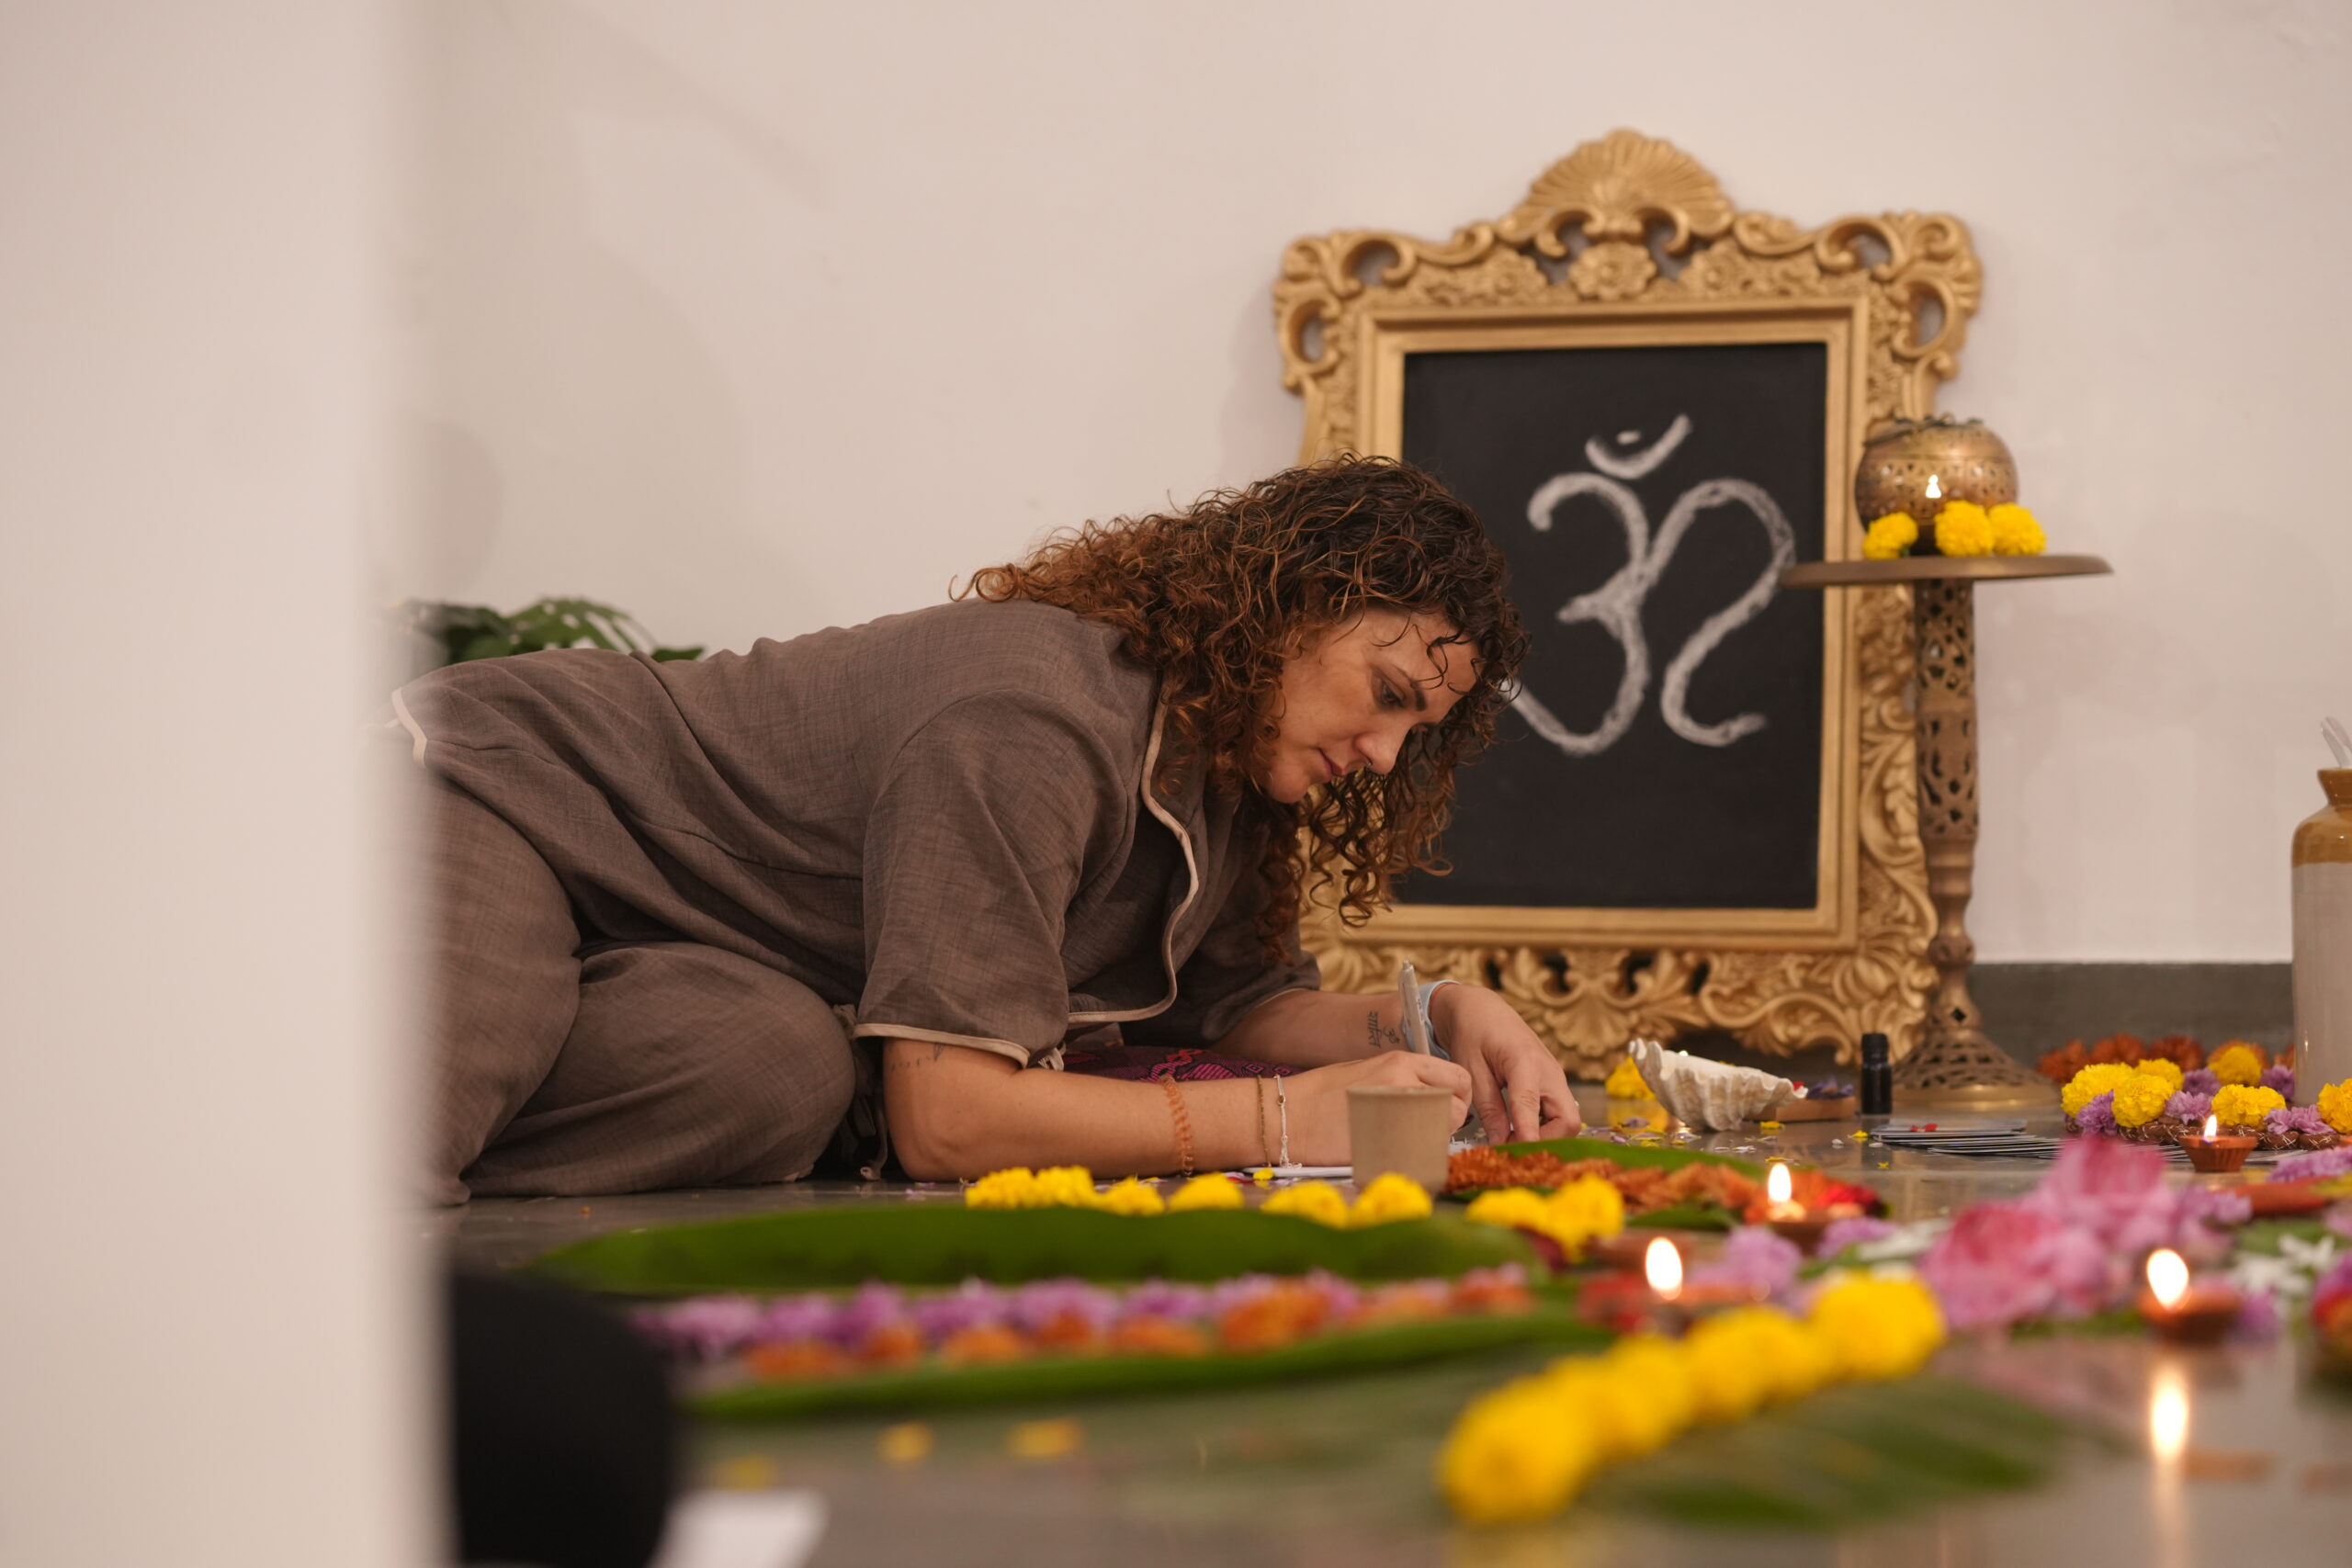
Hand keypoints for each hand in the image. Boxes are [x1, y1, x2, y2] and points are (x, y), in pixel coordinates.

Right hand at [1280, 1051, 1472, 1165]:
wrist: (1286, 1117)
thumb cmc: (1321, 1095)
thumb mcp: (1368, 1071)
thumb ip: (1404, 1079)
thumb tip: (1432, 1094)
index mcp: (1401, 1064)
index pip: (1457, 1078)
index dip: (1456, 1096)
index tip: (1444, 1105)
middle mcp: (1405, 1086)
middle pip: (1456, 1110)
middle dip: (1447, 1122)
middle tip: (1425, 1128)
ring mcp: (1397, 1119)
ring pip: (1441, 1136)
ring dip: (1430, 1141)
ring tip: (1402, 1140)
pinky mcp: (1388, 1149)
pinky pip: (1419, 1158)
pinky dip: (1413, 1160)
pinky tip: (1391, 1155)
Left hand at [1430, 985, 1582, 1142]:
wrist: (1481, 1008)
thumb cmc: (1473, 1033)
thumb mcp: (1471, 1070)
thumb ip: (1488, 1107)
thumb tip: (1500, 1142)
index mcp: (1524, 1061)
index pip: (1531, 1106)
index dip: (1527, 1136)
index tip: (1518, 1157)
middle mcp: (1549, 1070)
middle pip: (1567, 1120)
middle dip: (1546, 1141)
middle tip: (1513, 1150)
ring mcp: (1555, 1076)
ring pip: (1566, 1119)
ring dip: (1545, 1136)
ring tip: (1512, 1141)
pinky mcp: (1552, 1082)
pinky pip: (1558, 1112)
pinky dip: (1544, 1127)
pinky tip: (1518, 1130)